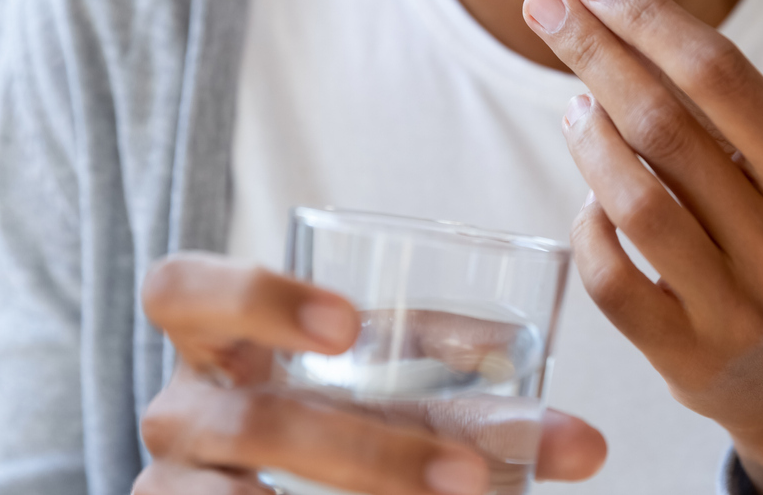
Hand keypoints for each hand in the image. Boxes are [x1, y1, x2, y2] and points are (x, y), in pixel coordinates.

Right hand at [134, 253, 605, 494]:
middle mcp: (180, 407)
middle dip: (368, 449)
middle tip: (467, 472)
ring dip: (362, 493)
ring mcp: (172, 484)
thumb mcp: (397, 397)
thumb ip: (482, 406)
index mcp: (218, 336)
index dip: (253, 296)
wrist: (269, 488)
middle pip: (246, 418)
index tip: (347, 326)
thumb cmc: (342, 418)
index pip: (182, 288)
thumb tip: (590, 445)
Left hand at [523, 0, 762, 493]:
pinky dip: (587, 224)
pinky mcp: (686, 354)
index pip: (724, 78)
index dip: (650, 22)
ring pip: (634, 201)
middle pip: (668, 126)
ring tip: (573, 106)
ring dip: (588, 137)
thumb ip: (718, 118)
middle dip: (597, 53)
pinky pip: (611, 277)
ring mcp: (736, 306)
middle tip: (547, 7)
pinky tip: (589, 199)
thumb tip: (615, 22)